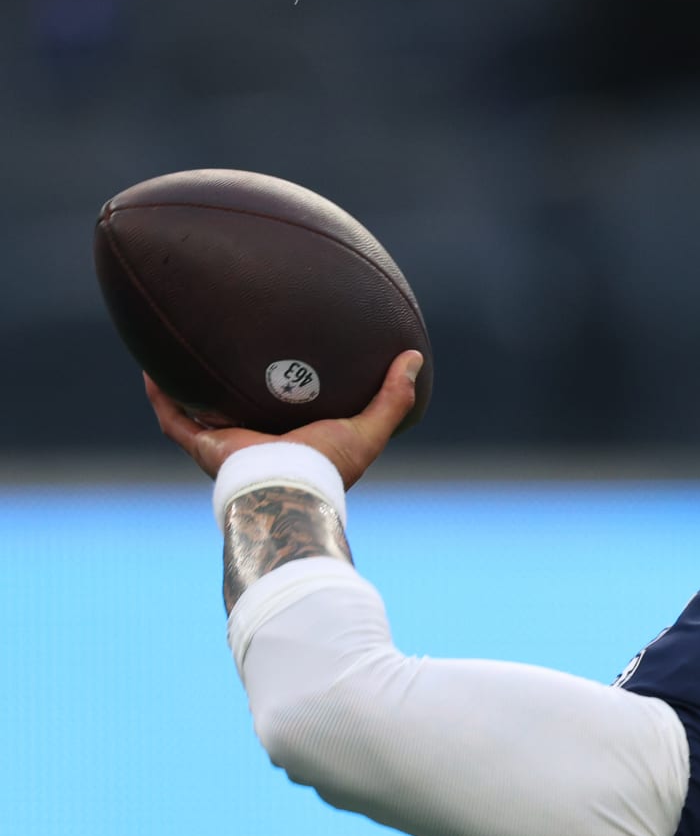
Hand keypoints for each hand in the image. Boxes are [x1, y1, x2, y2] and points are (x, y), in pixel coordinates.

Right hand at [144, 350, 422, 489]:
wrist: (292, 489)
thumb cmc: (329, 466)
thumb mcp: (368, 427)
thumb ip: (393, 397)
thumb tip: (414, 358)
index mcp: (292, 441)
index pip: (282, 411)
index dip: (280, 387)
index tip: (280, 358)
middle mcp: (256, 443)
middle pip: (237, 408)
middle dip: (229, 383)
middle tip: (225, 346)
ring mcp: (227, 446)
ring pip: (200, 413)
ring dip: (187, 386)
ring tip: (177, 350)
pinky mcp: (205, 447)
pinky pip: (174, 418)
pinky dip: (161, 397)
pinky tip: (150, 368)